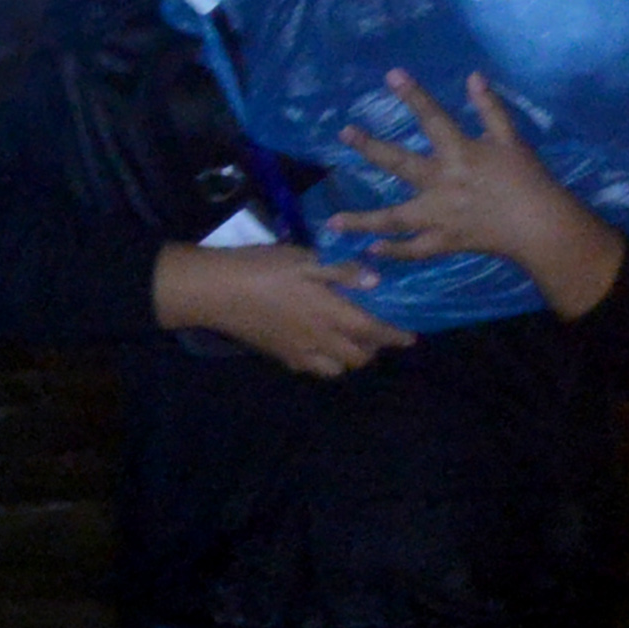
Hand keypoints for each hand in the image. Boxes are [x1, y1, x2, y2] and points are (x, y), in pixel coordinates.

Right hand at [153, 240, 413, 377]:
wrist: (218, 292)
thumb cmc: (264, 268)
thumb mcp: (305, 259)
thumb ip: (341, 271)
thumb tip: (377, 282)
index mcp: (330, 313)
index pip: (373, 331)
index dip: (395, 336)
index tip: (411, 338)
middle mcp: (320, 339)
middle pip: (359, 357)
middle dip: (374, 349)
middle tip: (377, 332)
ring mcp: (300, 352)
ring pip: (337, 368)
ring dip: (350, 357)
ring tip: (349, 340)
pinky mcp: (281, 356)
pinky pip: (313, 369)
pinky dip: (325, 362)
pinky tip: (320, 346)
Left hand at [332, 70, 625, 318]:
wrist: (540, 226)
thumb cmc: (528, 179)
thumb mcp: (511, 139)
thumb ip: (489, 108)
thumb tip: (473, 76)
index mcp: (460, 153)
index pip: (432, 117)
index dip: (412, 94)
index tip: (391, 74)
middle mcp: (442, 182)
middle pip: (398, 163)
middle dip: (369, 147)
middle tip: (344, 133)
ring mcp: (439, 216)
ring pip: (394, 219)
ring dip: (362, 220)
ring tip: (333, 222)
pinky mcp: (445, 241)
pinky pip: (414, 249)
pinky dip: (393, 251)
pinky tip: (370, 249)